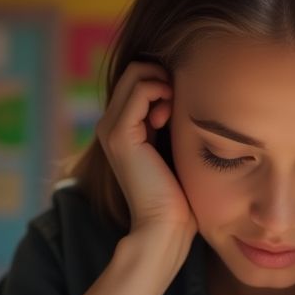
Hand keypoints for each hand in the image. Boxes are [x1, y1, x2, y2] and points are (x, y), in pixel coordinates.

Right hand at [96, 61, 195, 242]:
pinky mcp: (120, 134)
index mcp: (122, 127)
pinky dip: (161, 92)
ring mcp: (111, 128)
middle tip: (177, 108)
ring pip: (137, 73)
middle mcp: (110, 124)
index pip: (138, 78)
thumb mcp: (174, 146)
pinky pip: (140, 88)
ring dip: (163, 84)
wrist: (166, 224)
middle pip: (136, 70)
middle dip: (164, 78)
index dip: (164, 82)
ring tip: (172, 114)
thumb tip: (184, 90)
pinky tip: (169, 117)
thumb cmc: (179, 193)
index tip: (179, 109)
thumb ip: (170, 120)